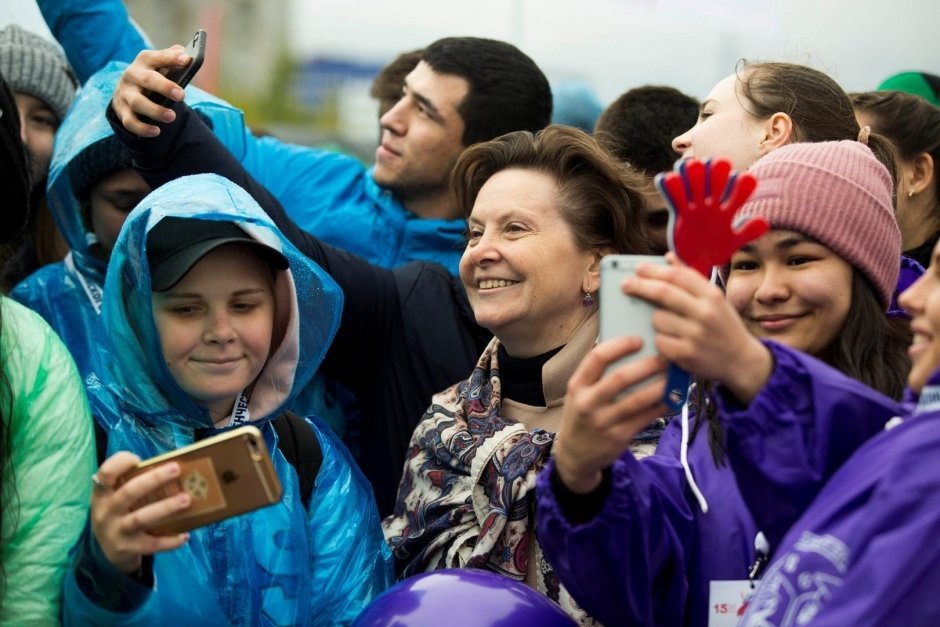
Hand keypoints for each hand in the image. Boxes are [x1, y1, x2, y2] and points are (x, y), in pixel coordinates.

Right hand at [90, 452, 190, 574]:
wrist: (107, 550)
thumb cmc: (118, 513)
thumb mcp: (114, 497)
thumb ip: (132, 482)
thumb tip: (169, 467)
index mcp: (102, 494)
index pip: (105, 474)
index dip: (120, 463)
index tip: (138, 458)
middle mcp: (106, 512)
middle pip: (129, 492)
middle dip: (154, 479)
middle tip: (176, 469)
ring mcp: (117, 532)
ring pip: (141, 518)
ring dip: (165, 507)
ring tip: (186, 499)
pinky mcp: (128, 549)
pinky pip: (152, 544)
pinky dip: (170, 540)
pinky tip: (185, 535)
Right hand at [111, 46, 189, 136]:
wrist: (126, 91)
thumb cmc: (151, 77)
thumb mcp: (160, 65)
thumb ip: (172, 59)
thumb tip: (187, 56)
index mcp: (144, 61)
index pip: (157, 57)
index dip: (171, 58)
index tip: (187, 60)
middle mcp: (132, 75)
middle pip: (147, 80)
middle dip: (164, 87)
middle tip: (181, 95)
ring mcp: (125, 93)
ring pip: (137, 102)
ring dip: (155, 110)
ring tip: (171, 117)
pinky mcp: (122, 111)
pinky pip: (130, 121)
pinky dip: (142, 128)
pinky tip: (156, 131)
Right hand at [554, 337, 666, 493]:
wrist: (574, 455)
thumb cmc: (581, 416)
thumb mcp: (578, 394)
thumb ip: (596, 375)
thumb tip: (627, 349)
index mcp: (577, 385)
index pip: (597, 357)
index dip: (620, 345)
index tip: (638, 340)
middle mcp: (588, 402)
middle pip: (620, 377)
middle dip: (646, 365)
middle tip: (664, 358)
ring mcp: (603, 421)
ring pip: (637, 399)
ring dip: (659, 386)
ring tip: (674, 376)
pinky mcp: (619, 437)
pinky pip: (645, 418)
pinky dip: (661, 406)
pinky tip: (672, 398)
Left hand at [623, 256, 772, 402]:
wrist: (742, 361)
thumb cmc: (724, 326)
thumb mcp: (714, 299)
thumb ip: (690, 278)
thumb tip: (669, 257)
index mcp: (712, 295)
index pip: (677, 276)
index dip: (654, 270)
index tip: (638, 268)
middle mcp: (705, 313)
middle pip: (663, 293)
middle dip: (640, 286)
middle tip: (625, 284)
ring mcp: (696, 335)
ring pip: (658, 318)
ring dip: (656, 320)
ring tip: (670, 326)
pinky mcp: (686, 355)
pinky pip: (659, 341)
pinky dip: (660, 340)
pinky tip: (672, 342)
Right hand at [656, 158, 768, 276]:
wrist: (696, 262)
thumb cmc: (715, 251)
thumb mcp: (732, 242)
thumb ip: (747, 232)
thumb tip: (765, 222)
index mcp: (727, 209)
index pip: (737, 188)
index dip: (739, 183)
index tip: (741, 180)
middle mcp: (712, 203)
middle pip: (715, 180)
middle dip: (716, 172)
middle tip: (716, 165)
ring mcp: (695, 206)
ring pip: (694, 183)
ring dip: (692, 174)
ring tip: (690, 167)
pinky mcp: (679, 212)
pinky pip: (674, 197)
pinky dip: (669, 186)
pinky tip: (666, 178)